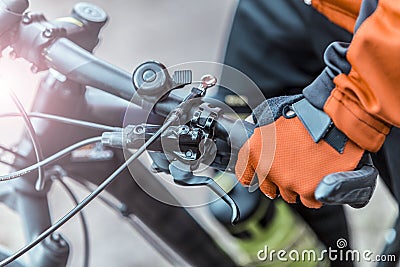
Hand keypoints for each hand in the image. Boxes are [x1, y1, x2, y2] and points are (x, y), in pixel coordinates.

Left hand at [235, 95, 376, 207]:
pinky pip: (310, 200)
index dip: (254, 176)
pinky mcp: (309, 190)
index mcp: (255, 150)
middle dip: (280, 180)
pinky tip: (321, 177)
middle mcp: (268, 169)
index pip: (246, 175)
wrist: (336, 116)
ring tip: (311, 169)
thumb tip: (254, 131)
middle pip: (269, 189)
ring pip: (290, 195)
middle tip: (294, 168)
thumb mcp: (271, 113)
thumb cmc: (306, 111)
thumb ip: (261, 131)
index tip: (259, 176)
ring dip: (298, 186)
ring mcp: (288, 181)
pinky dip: (316, 192)